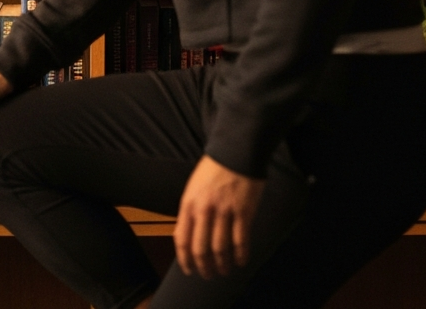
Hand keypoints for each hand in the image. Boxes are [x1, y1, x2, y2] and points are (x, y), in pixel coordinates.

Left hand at [174, 156, 265, 279]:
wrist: (235, 152)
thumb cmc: (213, 169)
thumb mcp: (193, 187)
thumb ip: (190, 211)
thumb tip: (187, 236)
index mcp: (189, 203)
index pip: (182, 239)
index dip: (185, 260)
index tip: (189, 270)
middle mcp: (204, 210)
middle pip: (201, 249)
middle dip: (204, 267)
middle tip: (208, 274)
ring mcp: (224, 212)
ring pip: (221, 249)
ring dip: (223, 265)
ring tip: (225, 270)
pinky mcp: (243, 212)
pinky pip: (241, 241)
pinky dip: (241, 255)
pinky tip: (241, 261)